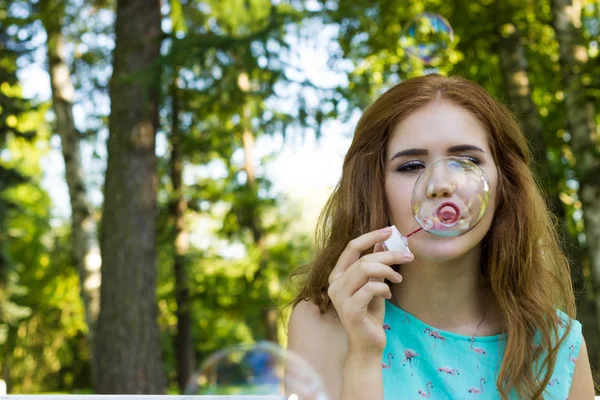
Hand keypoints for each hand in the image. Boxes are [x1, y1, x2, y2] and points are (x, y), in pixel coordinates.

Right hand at [327, 227, 413, 356]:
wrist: (368, 345)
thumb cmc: (370, 314)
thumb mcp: (374, 285)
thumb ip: (375, 266)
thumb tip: (384, 242)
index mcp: (337, 275)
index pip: (352, 247)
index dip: (371, 236)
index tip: (390, 230)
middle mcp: (334, 284)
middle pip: (364, 258)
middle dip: (389, 255)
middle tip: (408, 257)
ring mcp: (339, 297)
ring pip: (366, 269)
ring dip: (388, 270)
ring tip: (398, 279)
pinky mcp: (350, 309)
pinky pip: (371, 288)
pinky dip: (384, 288)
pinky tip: (389, 295)